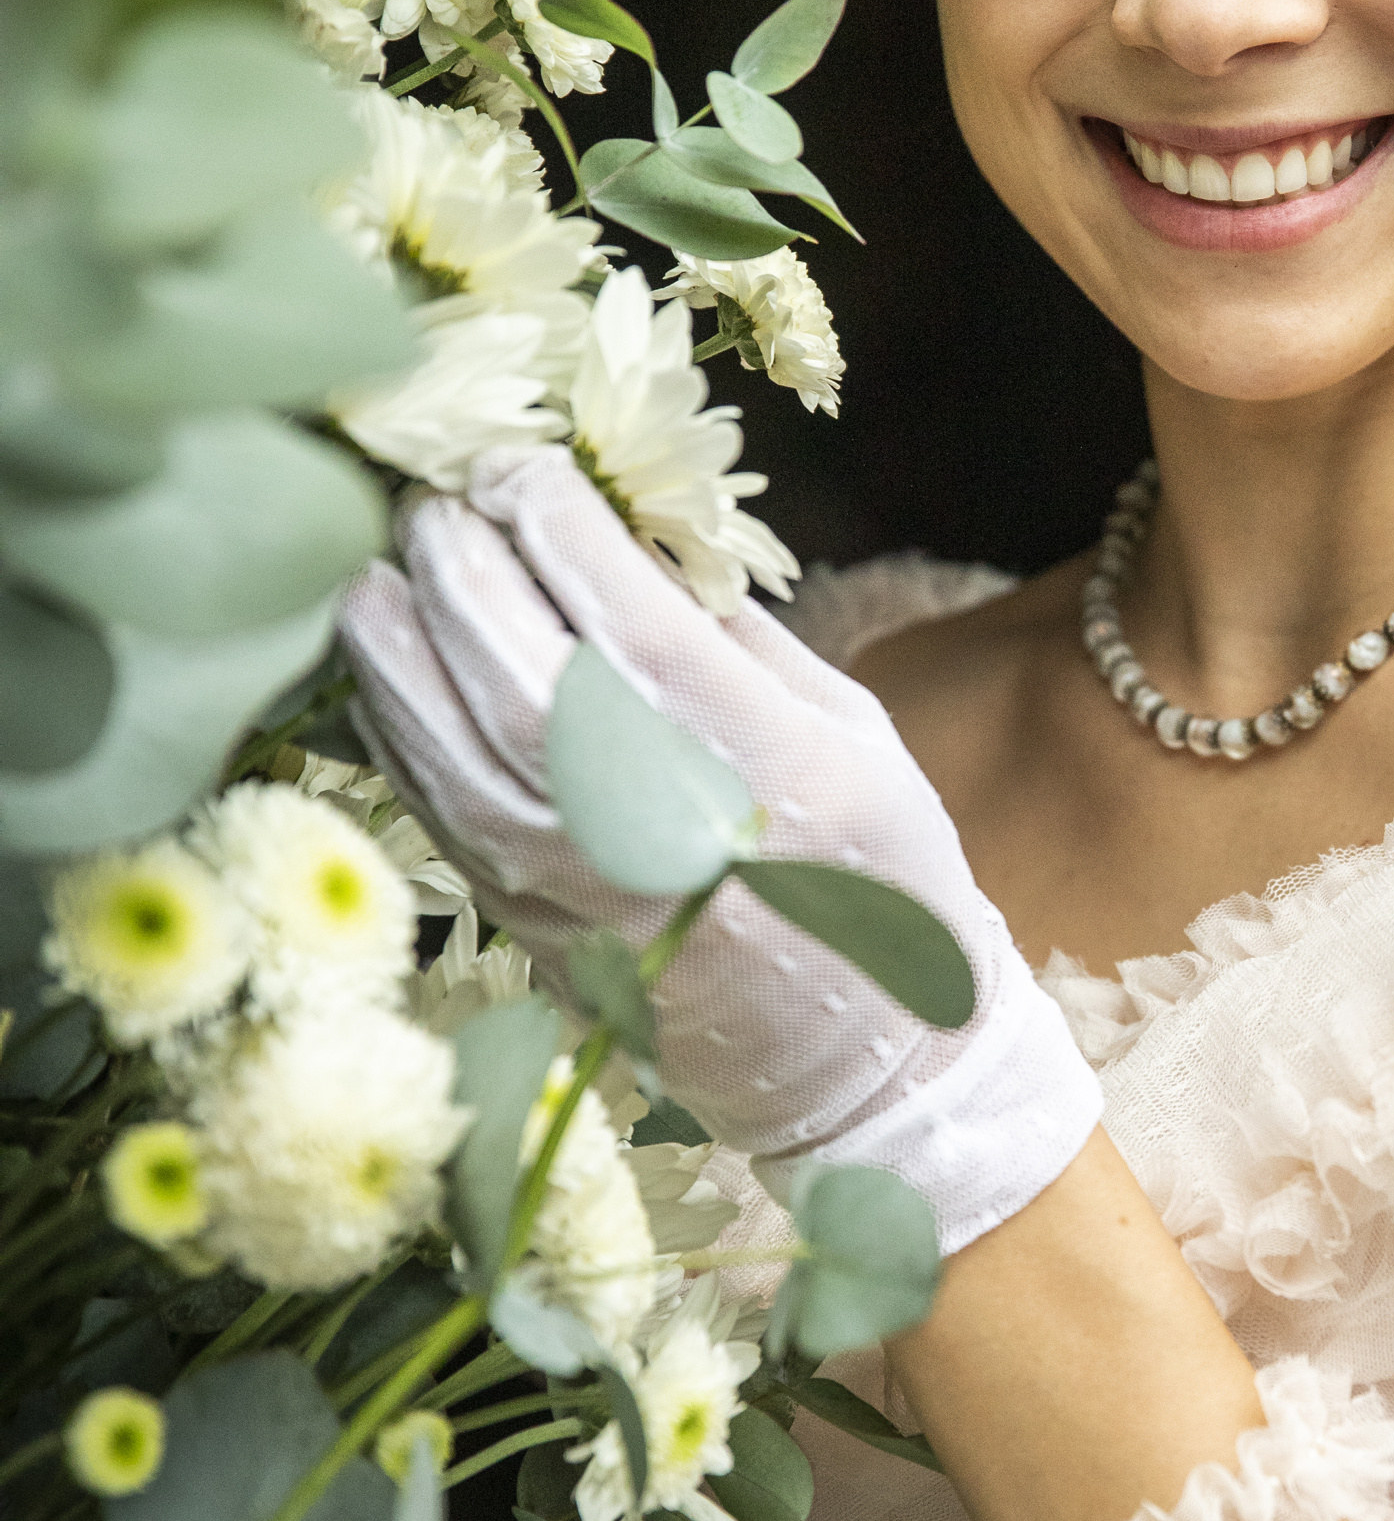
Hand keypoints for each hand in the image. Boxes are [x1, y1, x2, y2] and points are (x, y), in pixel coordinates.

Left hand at [338, 449, 1102, 1255]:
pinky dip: (391, 714)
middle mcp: (638, 804)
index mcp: (747, 745)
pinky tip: (391, 664)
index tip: (522, 461)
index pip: (608, 593)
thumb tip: (629, 536)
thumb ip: (735, 629)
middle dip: (456, 545)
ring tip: (390, 563)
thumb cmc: (876, 875)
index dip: (545, 507)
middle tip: (445, 496)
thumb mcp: (850, 726)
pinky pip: (422, 793)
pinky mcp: (518, 913)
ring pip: (430, 719)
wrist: (860, 1059)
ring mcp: (564, 868)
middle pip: (497, 643)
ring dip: (394, 625)